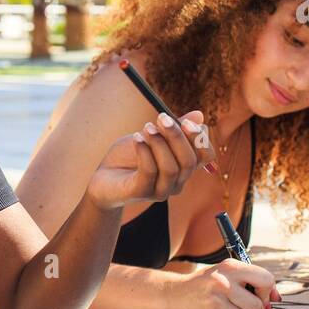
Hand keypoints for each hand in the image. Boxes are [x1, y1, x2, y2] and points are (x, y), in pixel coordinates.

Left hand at [86, 110, 215, 210]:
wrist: (102, 179)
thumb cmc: (128, 158)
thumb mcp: (150, 137)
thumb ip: (172, 128)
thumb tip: (198, 115)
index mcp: (183, 168)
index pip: (205, 155)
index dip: (200, 138)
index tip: (185, 121)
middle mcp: (176, 182)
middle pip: (189, 161)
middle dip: (177, 136)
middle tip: (161, 117)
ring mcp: (160, 191)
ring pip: (170, 168)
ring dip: (158, 143)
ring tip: (145, 128)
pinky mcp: (140, 194)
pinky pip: (149, 172)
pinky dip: (144, 151)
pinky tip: (136, 139)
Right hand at [175, 259, 279, 308]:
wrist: (174, 295)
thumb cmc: (207, 284)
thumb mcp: (228, 274)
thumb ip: (253, 282)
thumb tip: (276, 300)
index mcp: (230, 267)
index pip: (266, 280)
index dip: (266, 292)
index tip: (259, 296)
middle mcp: (223, 283)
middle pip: (258, 306)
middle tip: (245, 307)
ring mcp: (215, 302)